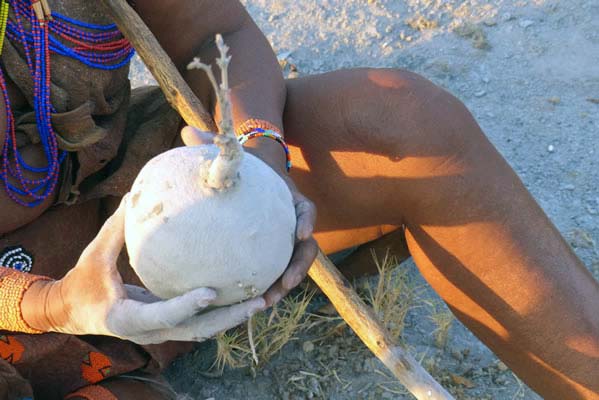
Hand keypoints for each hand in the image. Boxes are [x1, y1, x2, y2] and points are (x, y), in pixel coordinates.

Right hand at [24, 195, 264, 344]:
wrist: (72, 312)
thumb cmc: (82, 283)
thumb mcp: (94, 256)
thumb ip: (115, 229)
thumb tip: (135, 195)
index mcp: (127, 318)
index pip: (162, 316)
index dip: (186, 306)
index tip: (211, 293)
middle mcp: (148, 332)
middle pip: (195, 331)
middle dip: (228, 318)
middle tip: (258, 301)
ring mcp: (159, 333)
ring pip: (201, 331)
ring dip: (231, 318)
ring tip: (260, 300)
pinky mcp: (166, 327)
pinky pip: (197, 323)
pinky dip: (219, 312)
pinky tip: (241, 296)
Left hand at [181, 126, 318, 307]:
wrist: (252, 172)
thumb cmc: (240, 164)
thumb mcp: (230, 153)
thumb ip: (213, 144)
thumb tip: (187, 129)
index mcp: (287, 198)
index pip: (306, 209)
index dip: (306, 221)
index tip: (302, 234)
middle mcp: (291, 220)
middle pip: (305, 247)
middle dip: (297, 268)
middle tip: (283, 286)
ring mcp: (283, 236)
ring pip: (290, 263)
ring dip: (282, 284)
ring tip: (264, 303)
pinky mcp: (270, 248)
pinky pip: (271, 268)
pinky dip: (264, 283)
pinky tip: (244, 301)